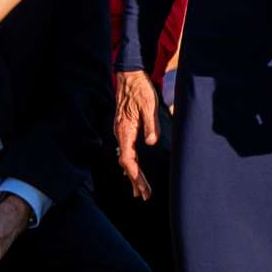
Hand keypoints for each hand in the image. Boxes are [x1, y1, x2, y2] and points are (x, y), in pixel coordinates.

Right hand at [115, 69, 160, 201]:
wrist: (129, 76)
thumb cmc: (140, 89)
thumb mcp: (149, 105)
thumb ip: (150, 124)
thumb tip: (151, 142)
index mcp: (124, 130)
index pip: (128, 159)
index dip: (135, 175)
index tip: (141, 187)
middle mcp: (120, 133)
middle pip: (126, 163)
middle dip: (135, 180)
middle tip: (144, 196)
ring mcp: (121, 132)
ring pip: (125, 159)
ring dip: (133, 175)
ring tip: (139, 192)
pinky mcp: (124, 129)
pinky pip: (126, 152)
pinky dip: (130, 164)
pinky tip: (132, 172)